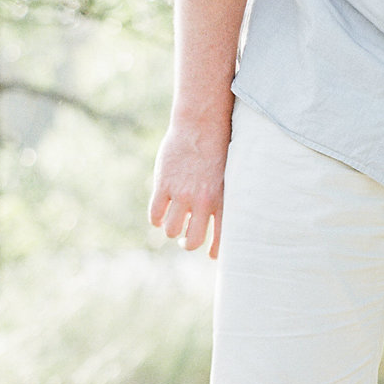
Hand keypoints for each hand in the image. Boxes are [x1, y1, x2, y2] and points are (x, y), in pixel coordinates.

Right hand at [149, 115, 231, 257]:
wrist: (201, 128)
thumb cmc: (219, 153)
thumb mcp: (229, 179)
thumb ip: (223, 201)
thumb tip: (216, 223)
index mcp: (222, 202)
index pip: (221, 239)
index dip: (214, 252)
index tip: (211, 255)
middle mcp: (203, 202)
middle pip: (192, 241)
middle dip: (188, 244)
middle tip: (185, 241)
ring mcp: (182, 194)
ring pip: (171, 230)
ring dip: (171, 230)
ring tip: (173, 223)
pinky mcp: (163, 185)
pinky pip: (155, 214)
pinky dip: (156, 219)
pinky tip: (160, 216)